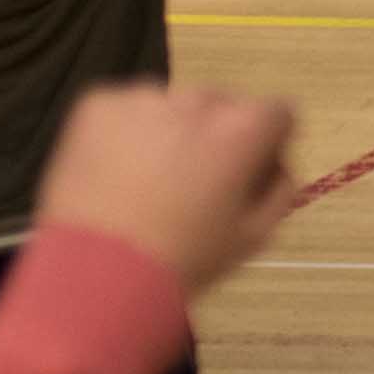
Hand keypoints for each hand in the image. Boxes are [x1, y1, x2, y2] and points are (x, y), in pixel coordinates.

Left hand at [30, 79, 303, 297]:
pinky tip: (114, 171)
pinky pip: (124, 110)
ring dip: (169, 131)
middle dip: (214, 135)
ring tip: (144, 180)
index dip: (265, 144)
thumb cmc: (183, 260)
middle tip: (191, 181)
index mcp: (246, 127)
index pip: (278, 113)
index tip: (246, 173)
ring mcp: (145, 99)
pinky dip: (124, 133)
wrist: (94, 275)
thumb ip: (279, 190)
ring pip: (171, 106)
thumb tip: (276, 164)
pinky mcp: (97, 104)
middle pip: (221, 106)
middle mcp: (200, 100)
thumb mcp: (253, 237)